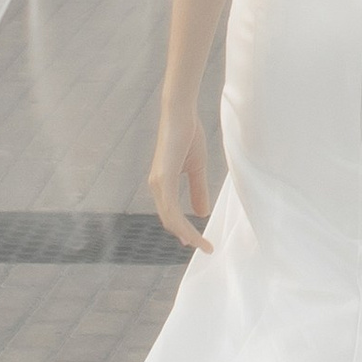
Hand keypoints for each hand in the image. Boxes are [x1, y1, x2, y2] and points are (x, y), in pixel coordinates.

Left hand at [147, 111, 213, 248]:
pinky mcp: (163, 179)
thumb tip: (201, 213)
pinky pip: (172, 209)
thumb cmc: (187, 135)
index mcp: (163, 184)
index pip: (171, 214)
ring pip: (170, 218)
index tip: (199, 242)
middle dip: (186, 236)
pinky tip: (192, 232)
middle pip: (169, 220)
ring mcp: (158, 184)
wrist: (181, 114)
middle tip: (203, 248)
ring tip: (202, 245)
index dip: (184, 229)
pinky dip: (183, 224)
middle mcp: (157, 186)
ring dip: (186, 234)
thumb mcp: (196, 168)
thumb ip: (198, 190)